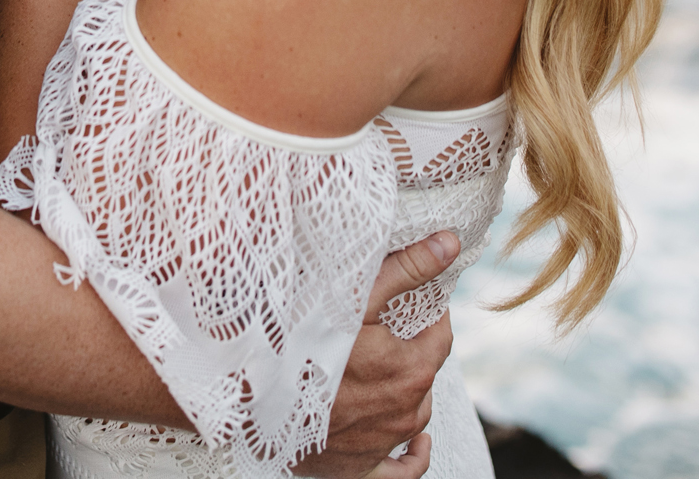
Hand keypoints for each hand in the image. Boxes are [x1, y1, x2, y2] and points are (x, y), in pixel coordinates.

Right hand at [294, 232, 459, 478]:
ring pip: (415, 415)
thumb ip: (407, 269)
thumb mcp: (354, 297)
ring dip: (405, 392)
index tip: (409, 303)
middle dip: (412, 350)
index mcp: (412, 370)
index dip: (428, 314)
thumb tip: (450, 243)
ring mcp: (384, 445)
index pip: (441, 335)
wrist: (247, 394)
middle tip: (384, 331)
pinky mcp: (360, 469)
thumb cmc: (299, 341)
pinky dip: (411, 456)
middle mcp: (406, 413)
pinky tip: (416, 443)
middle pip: (426, 373)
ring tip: (379, 368)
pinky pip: (401, 470)